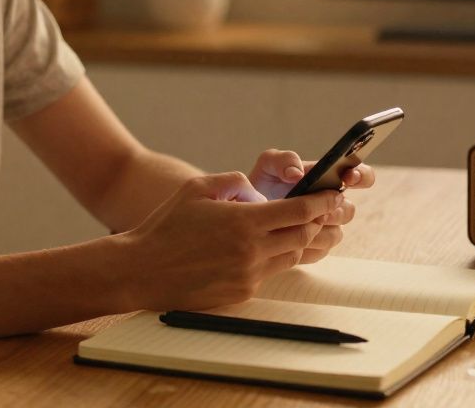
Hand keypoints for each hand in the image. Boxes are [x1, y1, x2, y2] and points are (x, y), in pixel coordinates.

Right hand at [120, 172, 343, 310]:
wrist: (141, 270)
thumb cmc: (165, 226)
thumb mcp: (196, 188)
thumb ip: (233, 181)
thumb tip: (257, 190)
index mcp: (244, 221)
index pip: (299, 212)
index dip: (321, 203)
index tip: (333, 196)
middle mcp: (252, 251)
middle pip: (303, 236)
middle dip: (315, 222)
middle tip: (319, 211)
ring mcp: (248, 275)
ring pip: (290, 256)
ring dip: (295, 241)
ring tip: (291, 228)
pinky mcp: (242, 292)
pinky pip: (268, 272)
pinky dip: (271, 258)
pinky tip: (259, 248)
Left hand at [247, 149, 372, 262]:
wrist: (245, 212)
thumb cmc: (262, 183)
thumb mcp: (268, 165)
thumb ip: (283, 160)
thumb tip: (297, 173)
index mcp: (329, 178)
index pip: (361, 176)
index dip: (360, 176)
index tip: (347, 178)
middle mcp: (333, 203)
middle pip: (349, 211)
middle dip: (333, 211)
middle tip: (316, 211)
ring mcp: (327, 227)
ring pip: (336, 234)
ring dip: (318, 231)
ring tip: (295, 226)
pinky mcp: (315, 248)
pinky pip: (321, 251)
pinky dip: (306, 246)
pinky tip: (287, 241)